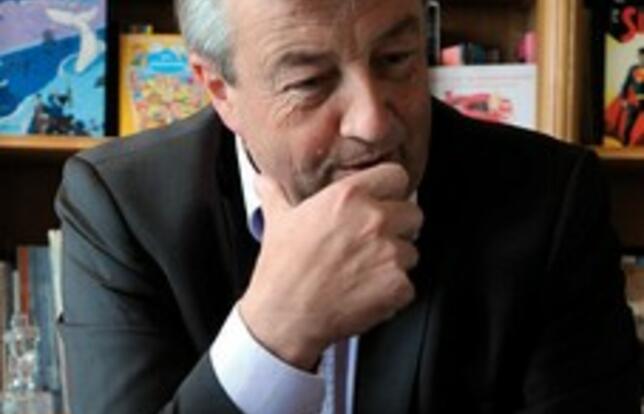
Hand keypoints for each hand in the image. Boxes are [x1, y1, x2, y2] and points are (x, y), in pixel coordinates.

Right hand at [239, 163, 422, 369]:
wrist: (286, 317)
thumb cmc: (282, 270)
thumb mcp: (277, 222)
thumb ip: (276, 194)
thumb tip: (264, 181)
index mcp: (348, 196)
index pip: (396, 176)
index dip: (390, 190)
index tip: (384, 200)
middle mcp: (374, 219)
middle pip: (413, 213)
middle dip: (399, 227)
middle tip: (374, 242)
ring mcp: (389, 253)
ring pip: (412, 251)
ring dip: (395, 261)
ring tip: (365, 271)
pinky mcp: (398, 285)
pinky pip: (408, 284)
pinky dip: (393, 291)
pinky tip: (367, 291)